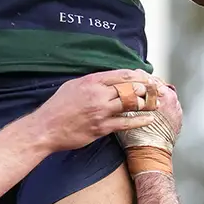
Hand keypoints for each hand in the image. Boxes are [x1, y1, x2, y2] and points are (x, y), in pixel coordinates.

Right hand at [35, 70, 172, 151]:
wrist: (46, 128)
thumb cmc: (57, 106)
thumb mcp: (73, 85)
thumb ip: (91, 82)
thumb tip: (107, 80)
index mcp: (91, 81)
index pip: (121, 75)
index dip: (138, 75)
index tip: (147, 77)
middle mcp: (98, 94)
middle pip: (129, 87)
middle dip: (146, 88)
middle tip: (157, 89)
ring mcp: (101, 111)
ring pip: (130, 104)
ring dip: (146, 103)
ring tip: (156, 103)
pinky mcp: (101, 127)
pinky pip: (125, 123)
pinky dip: (139, 121)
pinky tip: (149, 119)